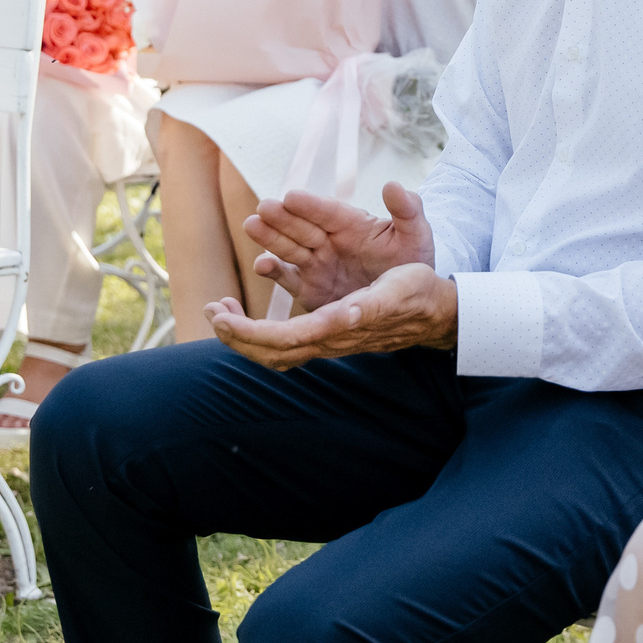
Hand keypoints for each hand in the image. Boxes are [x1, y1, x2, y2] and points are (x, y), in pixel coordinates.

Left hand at [206, 263, 457, 369]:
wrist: (431, 312)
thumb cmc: (415, 293)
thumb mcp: (397, 289)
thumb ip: (370, 302)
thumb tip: (343, 314)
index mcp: (339, 328)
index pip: (285, 340)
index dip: (251, 333)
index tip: (224, 318)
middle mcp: (327, 339)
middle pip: (271, 352)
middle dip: (237, 336)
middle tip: (212, 311)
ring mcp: (324, 339)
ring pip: (273, 350)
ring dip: (242, 333)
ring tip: (220, 309)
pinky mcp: (324, 331)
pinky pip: (283, 340)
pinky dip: (256, 330)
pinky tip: (242, 312)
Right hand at [244, 182, 435, 312]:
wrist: (407, 298)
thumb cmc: (411, 261)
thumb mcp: (416, 235)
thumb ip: (407, 211)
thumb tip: (394, 185)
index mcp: (352, 224)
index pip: (328, 211)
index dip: (311, 205)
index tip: (292, 196)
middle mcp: (329, 240)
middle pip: (302, 226)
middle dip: (282, 217)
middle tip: (262, 208)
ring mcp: (316, 264)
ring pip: (289, 247)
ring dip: (269, 238)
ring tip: (252, 225)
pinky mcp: (308, 288)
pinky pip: (287, 278)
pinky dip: (273, 271)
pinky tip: (262, 265)